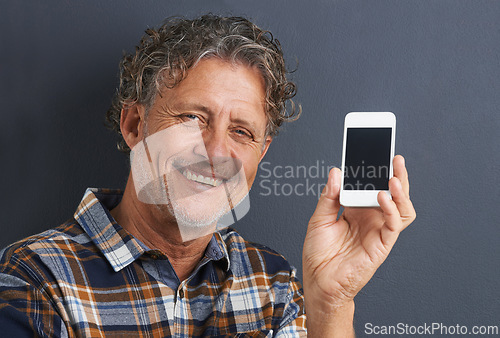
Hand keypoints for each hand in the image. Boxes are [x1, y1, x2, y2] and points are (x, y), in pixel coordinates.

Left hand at [302, 155, 415, 326]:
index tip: (373, 150)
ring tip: (393, 176)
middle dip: (395, 174)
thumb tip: (337, 172)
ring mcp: (378, 230)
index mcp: (355, 210)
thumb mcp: (319, 219)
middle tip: (393, 157)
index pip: (370, 185)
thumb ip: (329, 197)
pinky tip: (382, 197)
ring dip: (401, 190)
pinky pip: (395, 224)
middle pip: (390, 192)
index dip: (374, 169)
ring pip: (401, 206)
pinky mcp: (382, 244)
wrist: (319, 282)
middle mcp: (370, 217)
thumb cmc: (318, 254)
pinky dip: (392, 208)